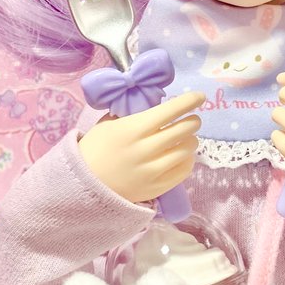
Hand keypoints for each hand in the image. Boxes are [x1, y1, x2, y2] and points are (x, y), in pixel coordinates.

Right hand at [78, 90, 203, 203]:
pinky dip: (188, 160)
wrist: (84, 185)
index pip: (169, 111)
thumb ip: (131, 114)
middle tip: (193, 120)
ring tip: (187, 138)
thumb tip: (154, 106)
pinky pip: (183, 171)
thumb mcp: (108, 124)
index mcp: (133, 129)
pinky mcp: (156, 187)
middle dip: (193, 121)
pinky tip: (183, 156)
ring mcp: (152, 170)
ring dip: (191, 141)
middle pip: (183, 130)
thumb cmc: (94, 149)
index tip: (199, 96)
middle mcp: (146, 149)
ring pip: (187, 150)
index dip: (188, 101)